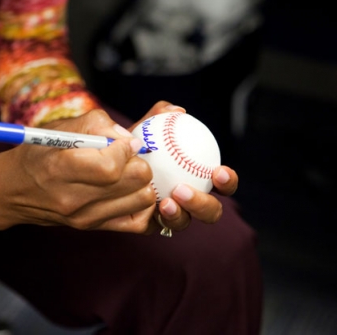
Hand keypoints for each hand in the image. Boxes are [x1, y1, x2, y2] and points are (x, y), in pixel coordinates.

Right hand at [0, 109, 157, 232]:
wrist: (12, 192)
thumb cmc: (36, 154)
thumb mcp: (58, 128)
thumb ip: (96, 124)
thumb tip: (129, 137)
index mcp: (62, 168)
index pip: (112, 165)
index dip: (125, 147)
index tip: (120, 141)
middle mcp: (74, 199)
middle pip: (135, 181)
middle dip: (138, 161)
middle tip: (127, 156)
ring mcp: (85, 218)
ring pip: (143, 199)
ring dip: (142, 182)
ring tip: (127, 172)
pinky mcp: (94, 228)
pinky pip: (138, 222)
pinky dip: (142, 204)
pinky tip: (130, 191)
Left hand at [129, 101, 238, 234]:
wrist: (107, 160)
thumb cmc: (133, 141)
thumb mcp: (144, 126)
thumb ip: (159, 116)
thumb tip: (177, 111)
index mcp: (199, 176)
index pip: (222, 182)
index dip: (229, 181)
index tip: (219, 172)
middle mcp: (190, 199)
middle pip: (211, 211)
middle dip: (204, 204)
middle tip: (183, 190)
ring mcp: (173, 215)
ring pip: (185, 222)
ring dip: (180, 214)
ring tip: (165, 202)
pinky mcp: (153, 225)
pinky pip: (160, 226)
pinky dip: (159, 218)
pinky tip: (151, 206)